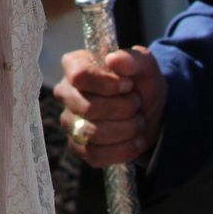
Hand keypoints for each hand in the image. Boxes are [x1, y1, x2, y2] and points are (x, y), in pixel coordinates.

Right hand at [54, 45, 165, 166]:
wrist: (147, 112)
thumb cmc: (140, 83)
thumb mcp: (145, 66)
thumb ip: (133, 58)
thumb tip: (114, 60)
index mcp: (74, 66)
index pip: (79, 76)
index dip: (107, 84)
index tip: (128, 85)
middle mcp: (65, 93)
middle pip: (88, 108)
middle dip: (123, 109)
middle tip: (137, 104)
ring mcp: (69, 121)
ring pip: (93, 134)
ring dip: (126, 130)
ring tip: (138, 121)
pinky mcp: (77, 146)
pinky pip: (95, 155)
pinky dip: (123, 149)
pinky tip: (135, 140)